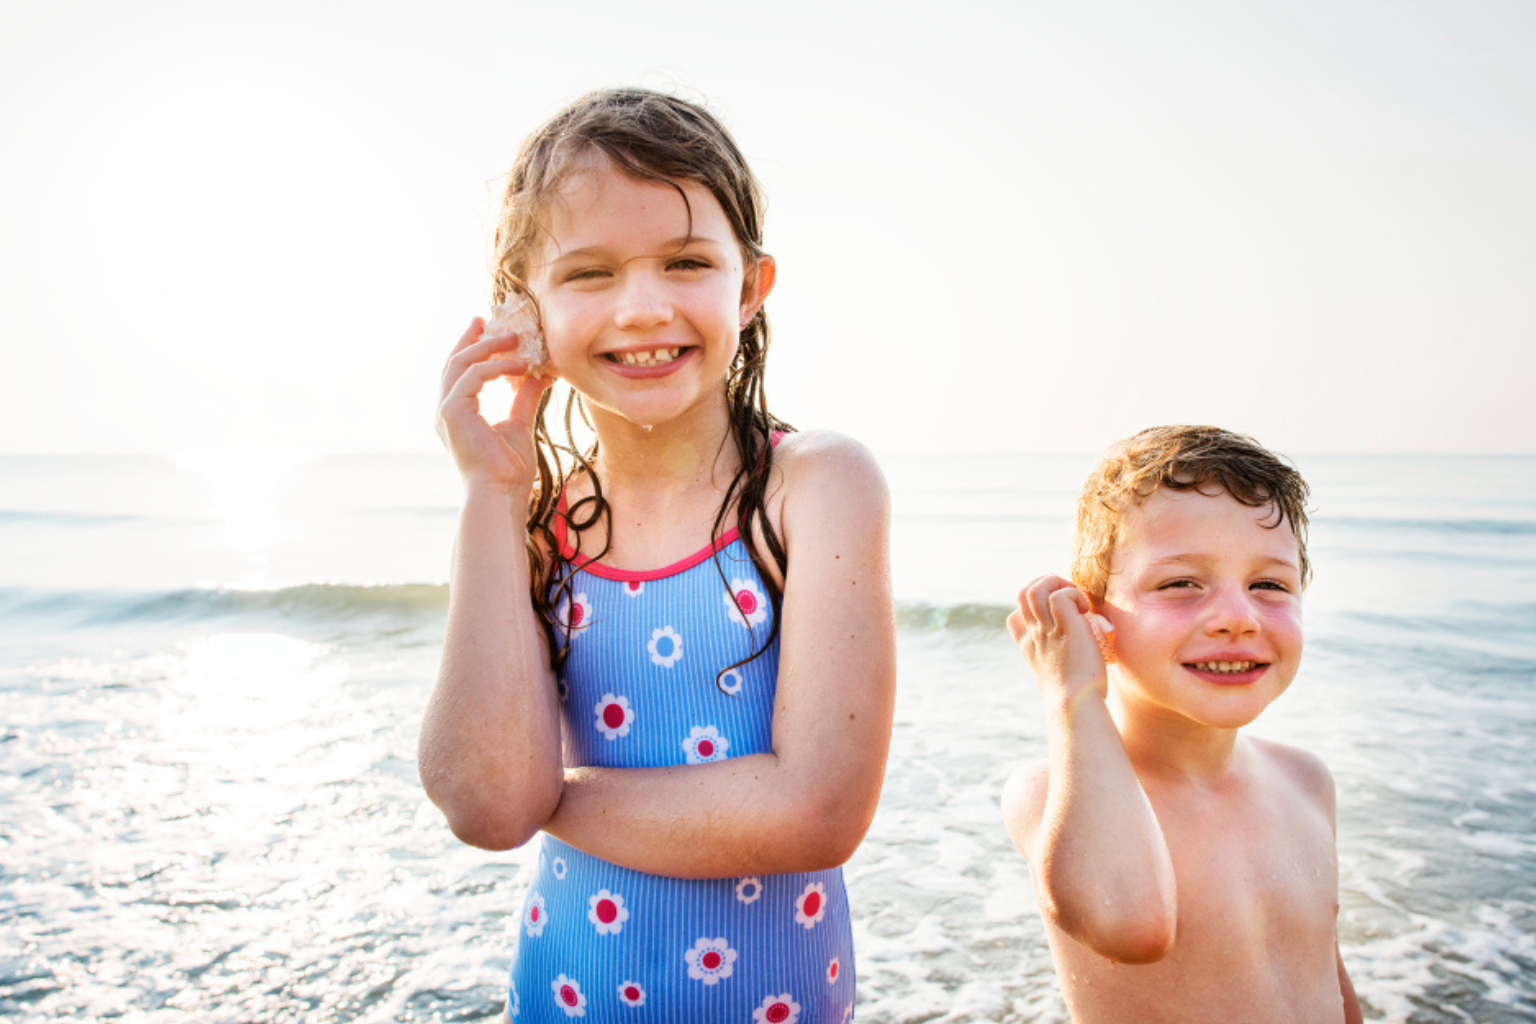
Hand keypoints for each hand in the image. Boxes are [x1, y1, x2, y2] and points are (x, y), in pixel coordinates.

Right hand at [436, 318, 554, 494]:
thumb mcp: (520, 424)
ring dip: (488, 346)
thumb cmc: (508, 471)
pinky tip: (521, 364)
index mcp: (457, 414)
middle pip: (454, 362)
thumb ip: (524, 398)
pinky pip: (473, 376)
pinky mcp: (453, 412)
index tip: (485, 328)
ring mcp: (446, 411)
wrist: (500, 494)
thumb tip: (538, 375)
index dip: (470, 347)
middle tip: (488, 320)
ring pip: (461, 364)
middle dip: (471, 338)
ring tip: (515, 338)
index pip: (460, 372)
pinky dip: (496, 366)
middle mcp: (446, 410)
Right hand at [1007, 575, 1109, 705]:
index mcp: (1031, 648)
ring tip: (1076, 600)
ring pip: (1035, 588)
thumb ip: (1066, 664)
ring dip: (1057, 584)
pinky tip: (1086, 610)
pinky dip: (1074, 595)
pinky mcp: (1067, 627)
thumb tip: (1086, 660)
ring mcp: (1048, 630)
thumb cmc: (1077, 700)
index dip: (1032, 609)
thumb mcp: (1062, 678)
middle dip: (1046, 585)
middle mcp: (1035, 635)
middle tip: (1070, 600)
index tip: (1055, 618)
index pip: (1015, 618)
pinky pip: (1061, 596)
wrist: (1075, 707)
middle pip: (1022, 594)